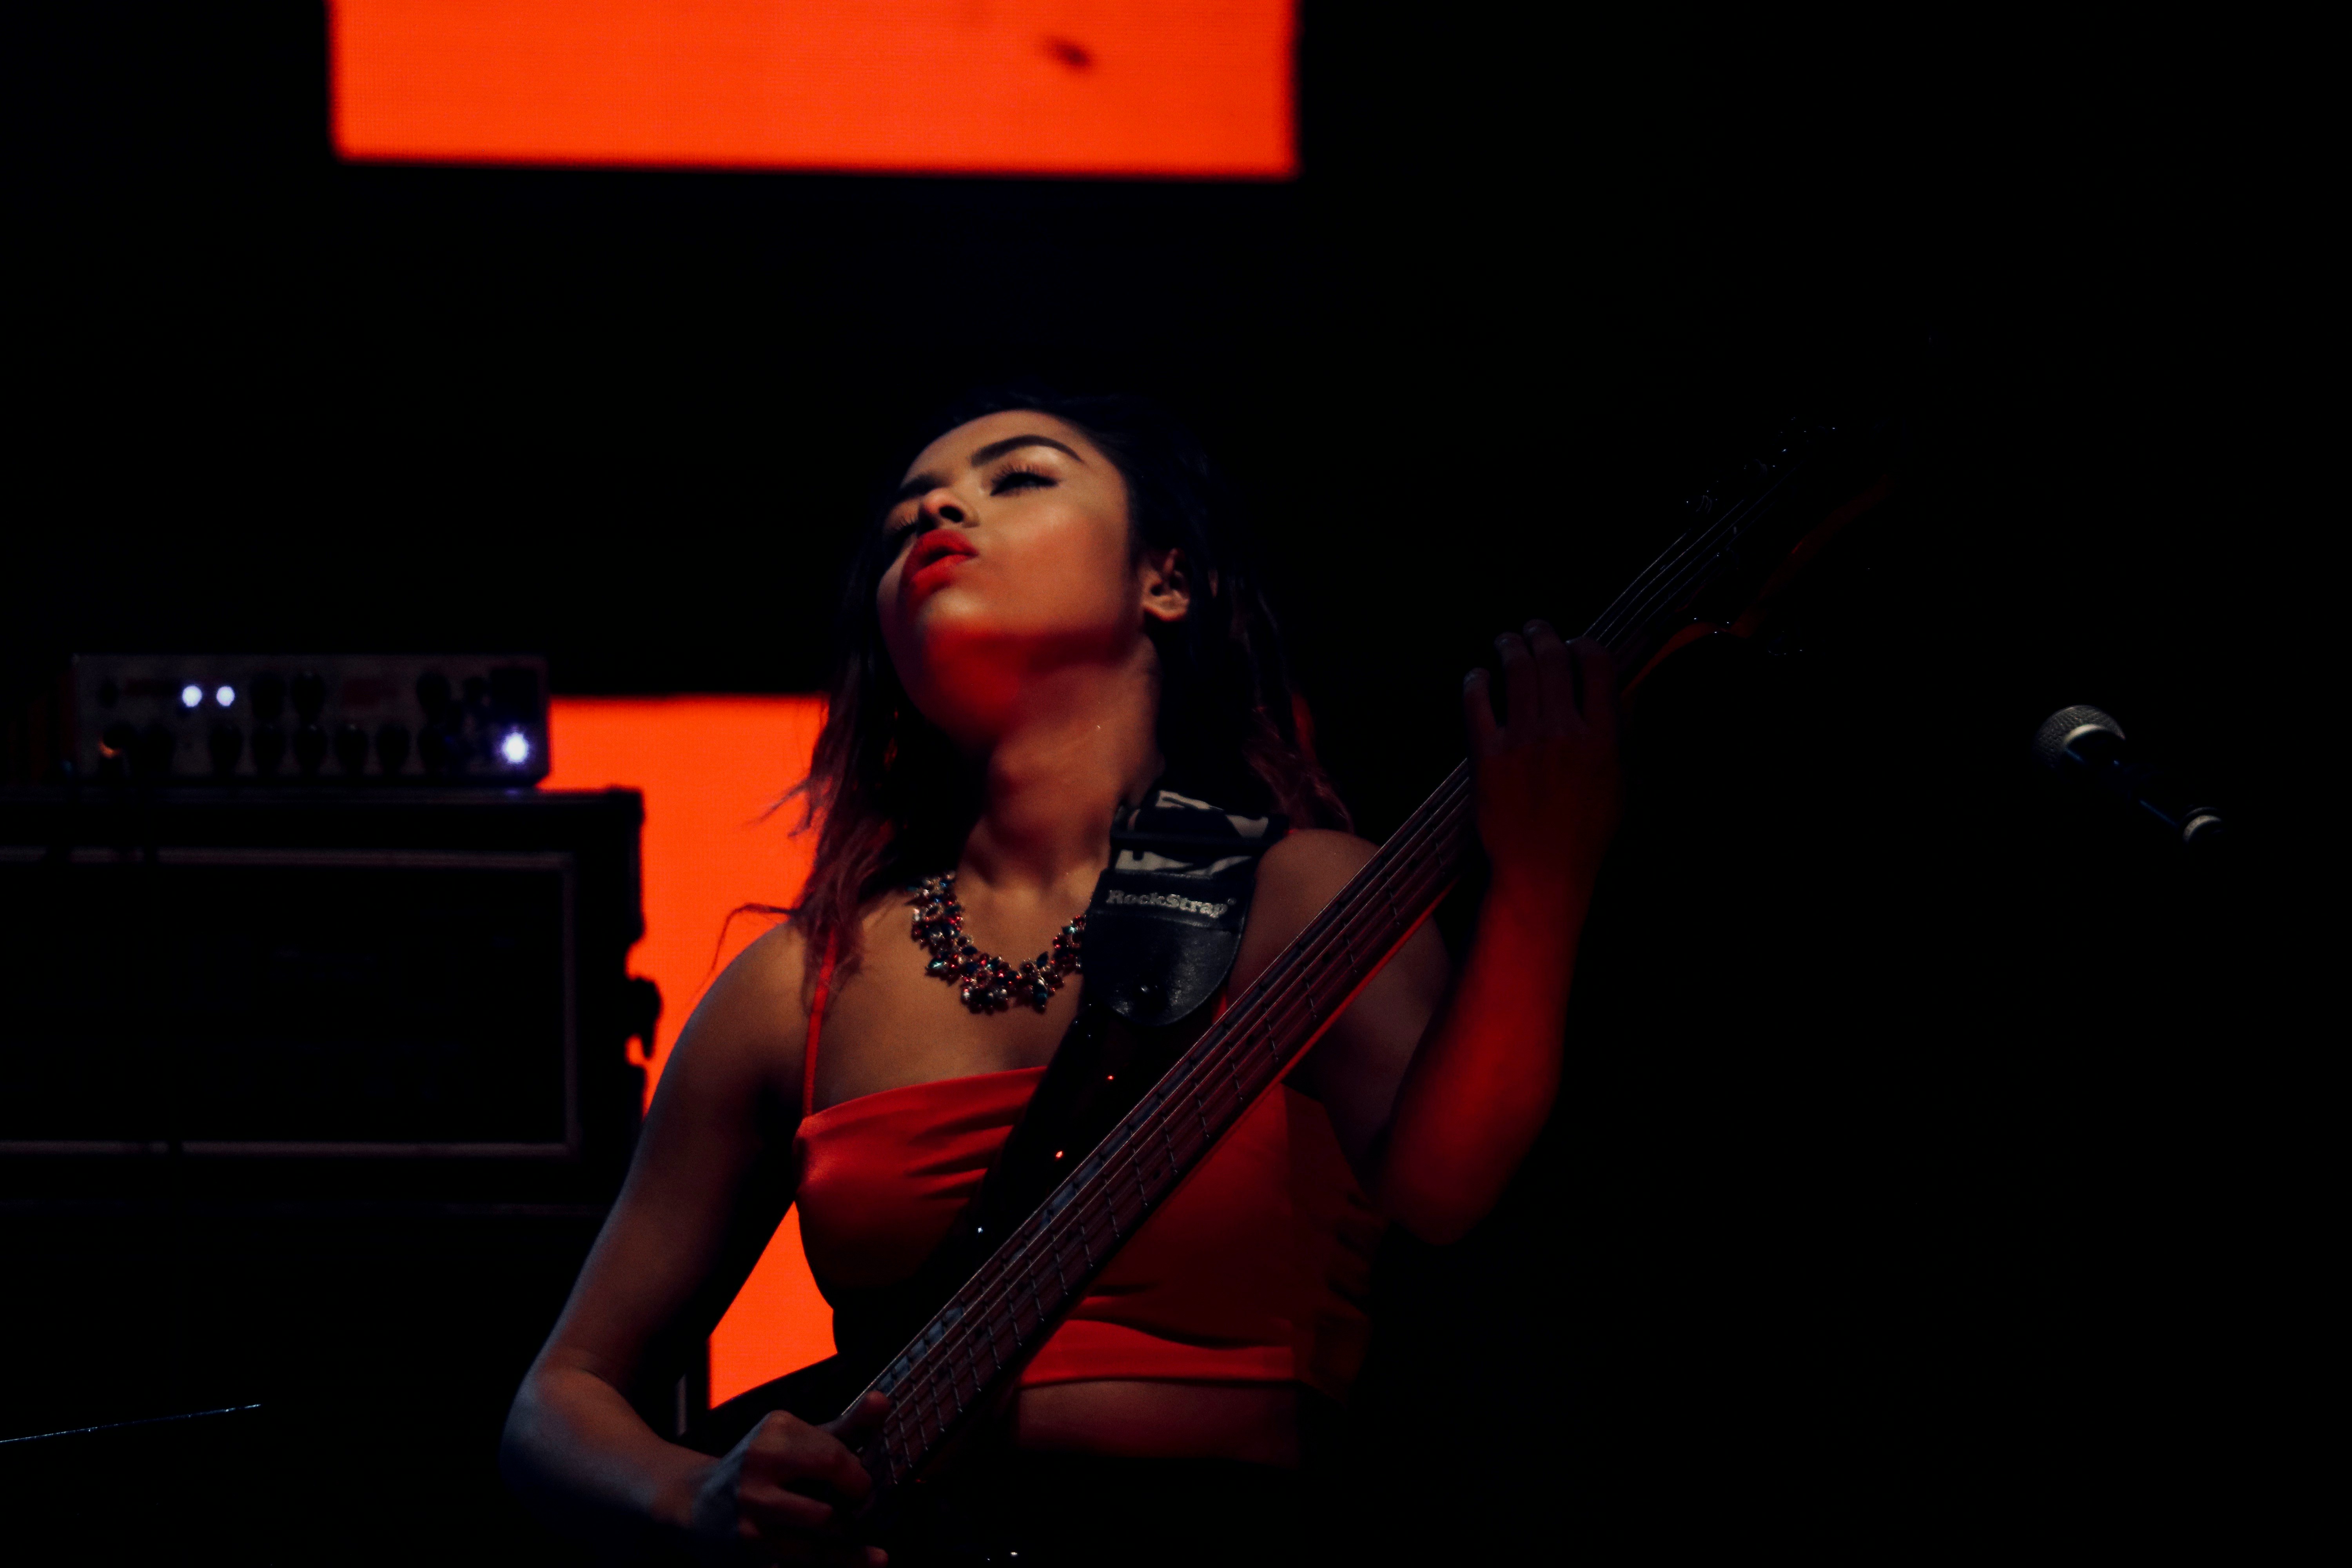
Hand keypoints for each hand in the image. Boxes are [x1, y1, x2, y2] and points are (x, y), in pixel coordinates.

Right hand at [687, 1393, 890, 1563]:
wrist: (698, 1503)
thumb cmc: (766, 1468)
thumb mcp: (800, 1441)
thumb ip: (847, 1425)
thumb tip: (883, 1401)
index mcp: (775, 1431)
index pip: (836, 1453)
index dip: (858, 1473)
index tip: (859, 1482)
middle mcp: (760, 1465)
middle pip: (832, 1479)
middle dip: (857, 1497)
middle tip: (858, 1503)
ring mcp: (753, 1506)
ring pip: (825, 1523)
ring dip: (846, 1526)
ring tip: (844, 1523)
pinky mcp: (751, 1544)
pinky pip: (812, 1555)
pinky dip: (848, 1559)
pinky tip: (877, 1559)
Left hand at [1462, 623, 1621, 909]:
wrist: (1542, 872)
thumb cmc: (1586, 836)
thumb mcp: (1623, 788)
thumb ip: (1622, 742)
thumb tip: (1621, 704)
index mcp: (1602, 738)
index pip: (1597, 665)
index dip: (1584, 644)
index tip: (1575, 643)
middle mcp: (1564, 732)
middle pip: (1553, 659)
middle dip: (1542, 634)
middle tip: (1534, 627)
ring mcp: (1523, 742)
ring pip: (1516, 671)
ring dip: (1510, 646)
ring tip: (1506, 640)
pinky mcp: (1487, 756)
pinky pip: (1477, 703)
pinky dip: (1476, 682)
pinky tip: (1478, 676)